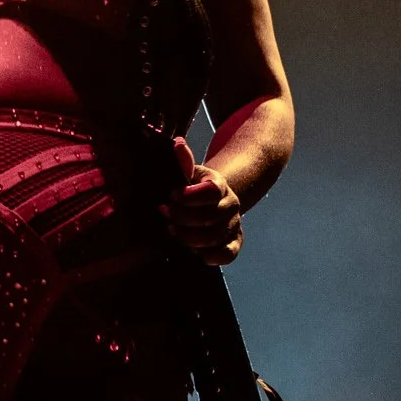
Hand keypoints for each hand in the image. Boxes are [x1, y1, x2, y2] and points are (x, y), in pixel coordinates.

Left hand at [162, 136, 242, 263]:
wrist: (214, 201)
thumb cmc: (194, 188)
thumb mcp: (189, 173)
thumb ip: (184, 162)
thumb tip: (178, 143)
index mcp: (220, 186)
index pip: (210, 192)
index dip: (189, 197)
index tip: (172, 196)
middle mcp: (231, 205)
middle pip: (209, 217)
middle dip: (182, 218)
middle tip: (166, 214)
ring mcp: (233, 224)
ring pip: (214, 237)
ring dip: (189, 237)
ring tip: (172, 230)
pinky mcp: (234, 242)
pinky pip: (229, 253)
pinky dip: (213, 256)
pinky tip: (197, 254)